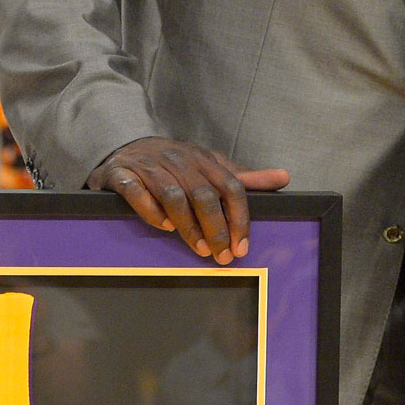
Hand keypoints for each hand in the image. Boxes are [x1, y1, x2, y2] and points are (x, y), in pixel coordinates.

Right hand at [87, 137, 289, 264]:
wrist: (124, 148)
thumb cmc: (175, 165)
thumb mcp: (210, 168)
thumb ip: (244, 177)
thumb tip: (283, 177)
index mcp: (203, 159)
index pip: (230, 186)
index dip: (239, 218)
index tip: (243, 246)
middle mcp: (178, 159)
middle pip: (203, 194)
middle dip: (216, 228)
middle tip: (222, 256)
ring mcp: (148, 165)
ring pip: (173, 196)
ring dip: (188, 226)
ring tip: (198, 249)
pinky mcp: (121, 174)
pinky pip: (136, 192)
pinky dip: (151, 211)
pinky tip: (163, 227)